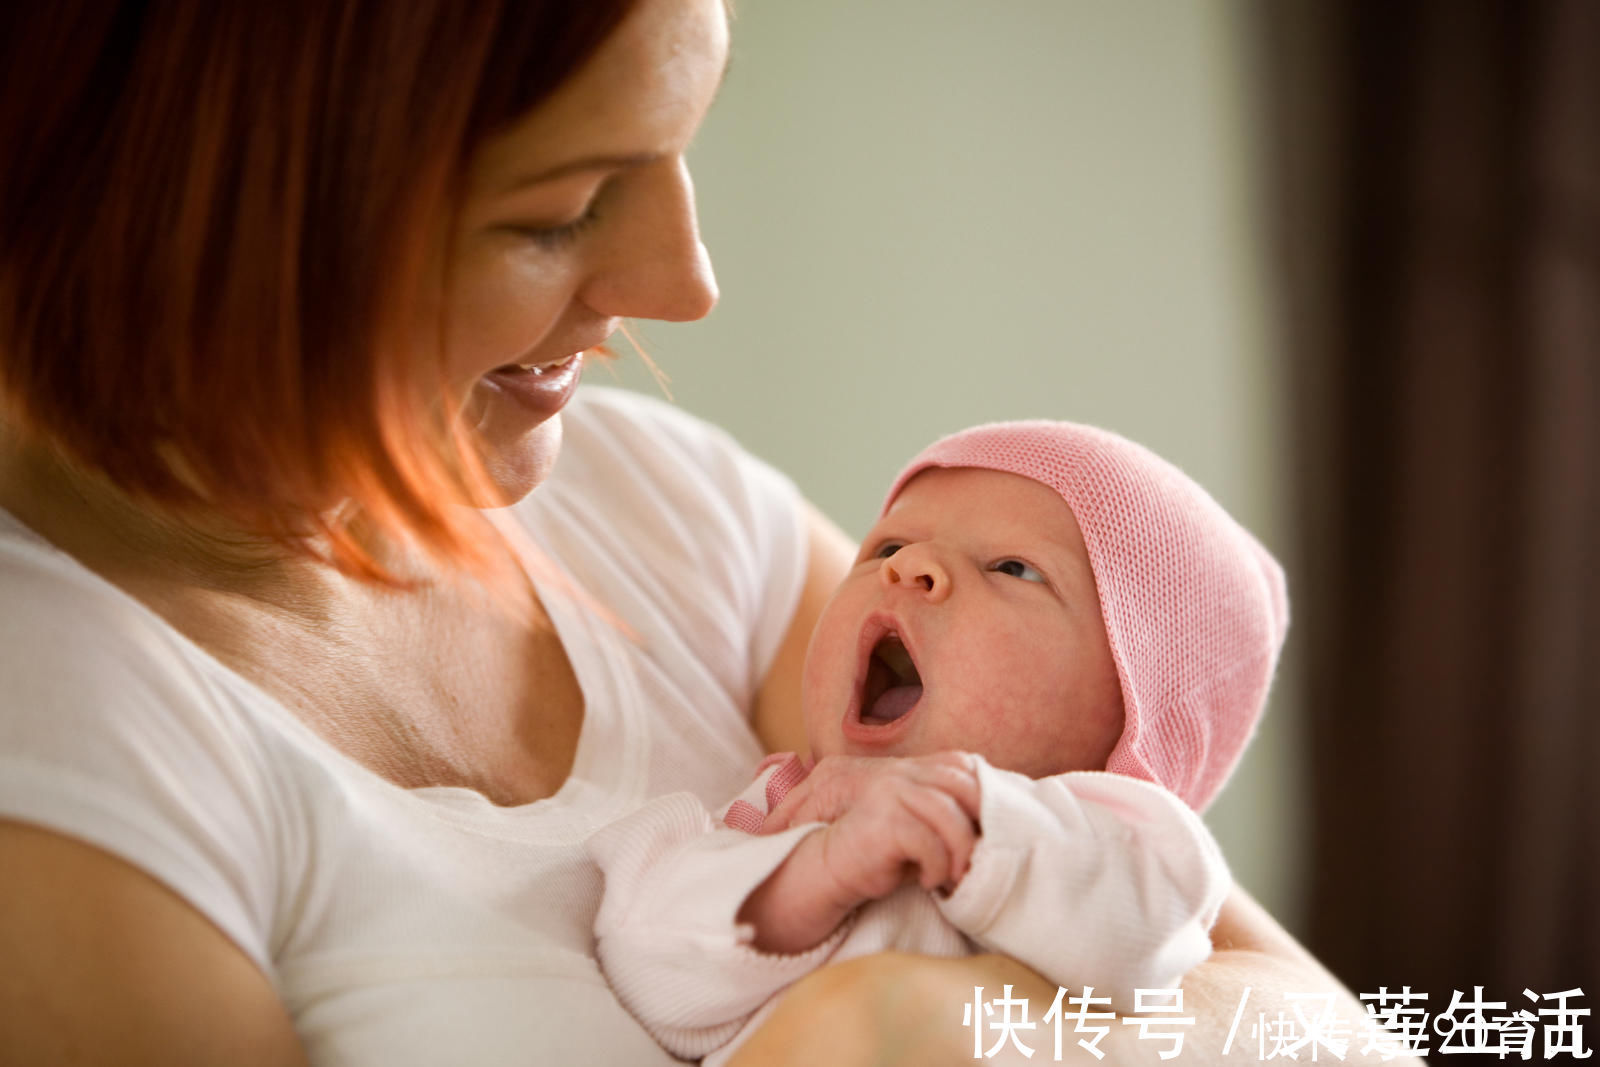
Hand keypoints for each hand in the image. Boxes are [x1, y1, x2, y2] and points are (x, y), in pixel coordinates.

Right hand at [800, 754, 982, 902]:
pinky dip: (938, 866)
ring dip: (962, 851)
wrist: (822, 871)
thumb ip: (945, 817)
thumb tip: (994, 830)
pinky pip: (929, 841)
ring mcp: (887, 790)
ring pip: (949, 813)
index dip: (984, 792)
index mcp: (907, 768)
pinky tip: (930, 882)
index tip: (992, 828)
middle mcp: (898, 771)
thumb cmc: (875, 856)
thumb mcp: (916, 829)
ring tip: (958, 877)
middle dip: (983, 821)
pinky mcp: (881, 818)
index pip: (959, 764)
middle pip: (963, 784)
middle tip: (986, 856)